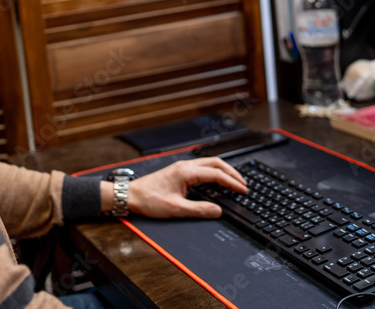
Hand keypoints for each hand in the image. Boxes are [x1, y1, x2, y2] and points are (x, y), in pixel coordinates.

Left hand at [125, 158, 247, 218]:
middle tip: (243, 183)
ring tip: (234, 181)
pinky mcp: (179, 172)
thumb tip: (217, 211)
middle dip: (232, 172)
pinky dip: (214, 172)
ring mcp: (182, 167)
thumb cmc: (148, 199)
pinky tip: (217, 181)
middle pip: (215, 163)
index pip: (216, 174)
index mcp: (186, 172)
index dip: (232, 182)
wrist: (130, 195)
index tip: (243, 189)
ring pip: (209, 164)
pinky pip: (202, 168)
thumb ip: (199, 209)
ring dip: (223, 171)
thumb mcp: (176, 209)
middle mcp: (185, 166)